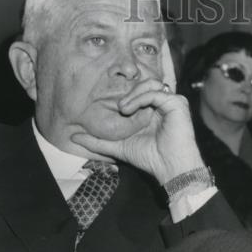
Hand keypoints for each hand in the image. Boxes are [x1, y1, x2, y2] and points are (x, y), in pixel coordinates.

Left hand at [72, 81, 204, 185]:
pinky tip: (130, 110)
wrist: (169, 167)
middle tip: (118, 108)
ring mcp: (171, 102)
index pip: (137, 92)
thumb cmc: (149, 158)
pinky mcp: (177, 103)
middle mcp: (162, 104)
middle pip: (144, 83)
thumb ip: (97, 141)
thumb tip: (74, 137)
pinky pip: (155, 92)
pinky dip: (140, 98)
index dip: (124, 96)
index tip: (114, 108)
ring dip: (133, 93)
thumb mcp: (117, 147)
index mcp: (152, 110)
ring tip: (123, 108)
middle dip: (128, 92)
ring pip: (150, 83)